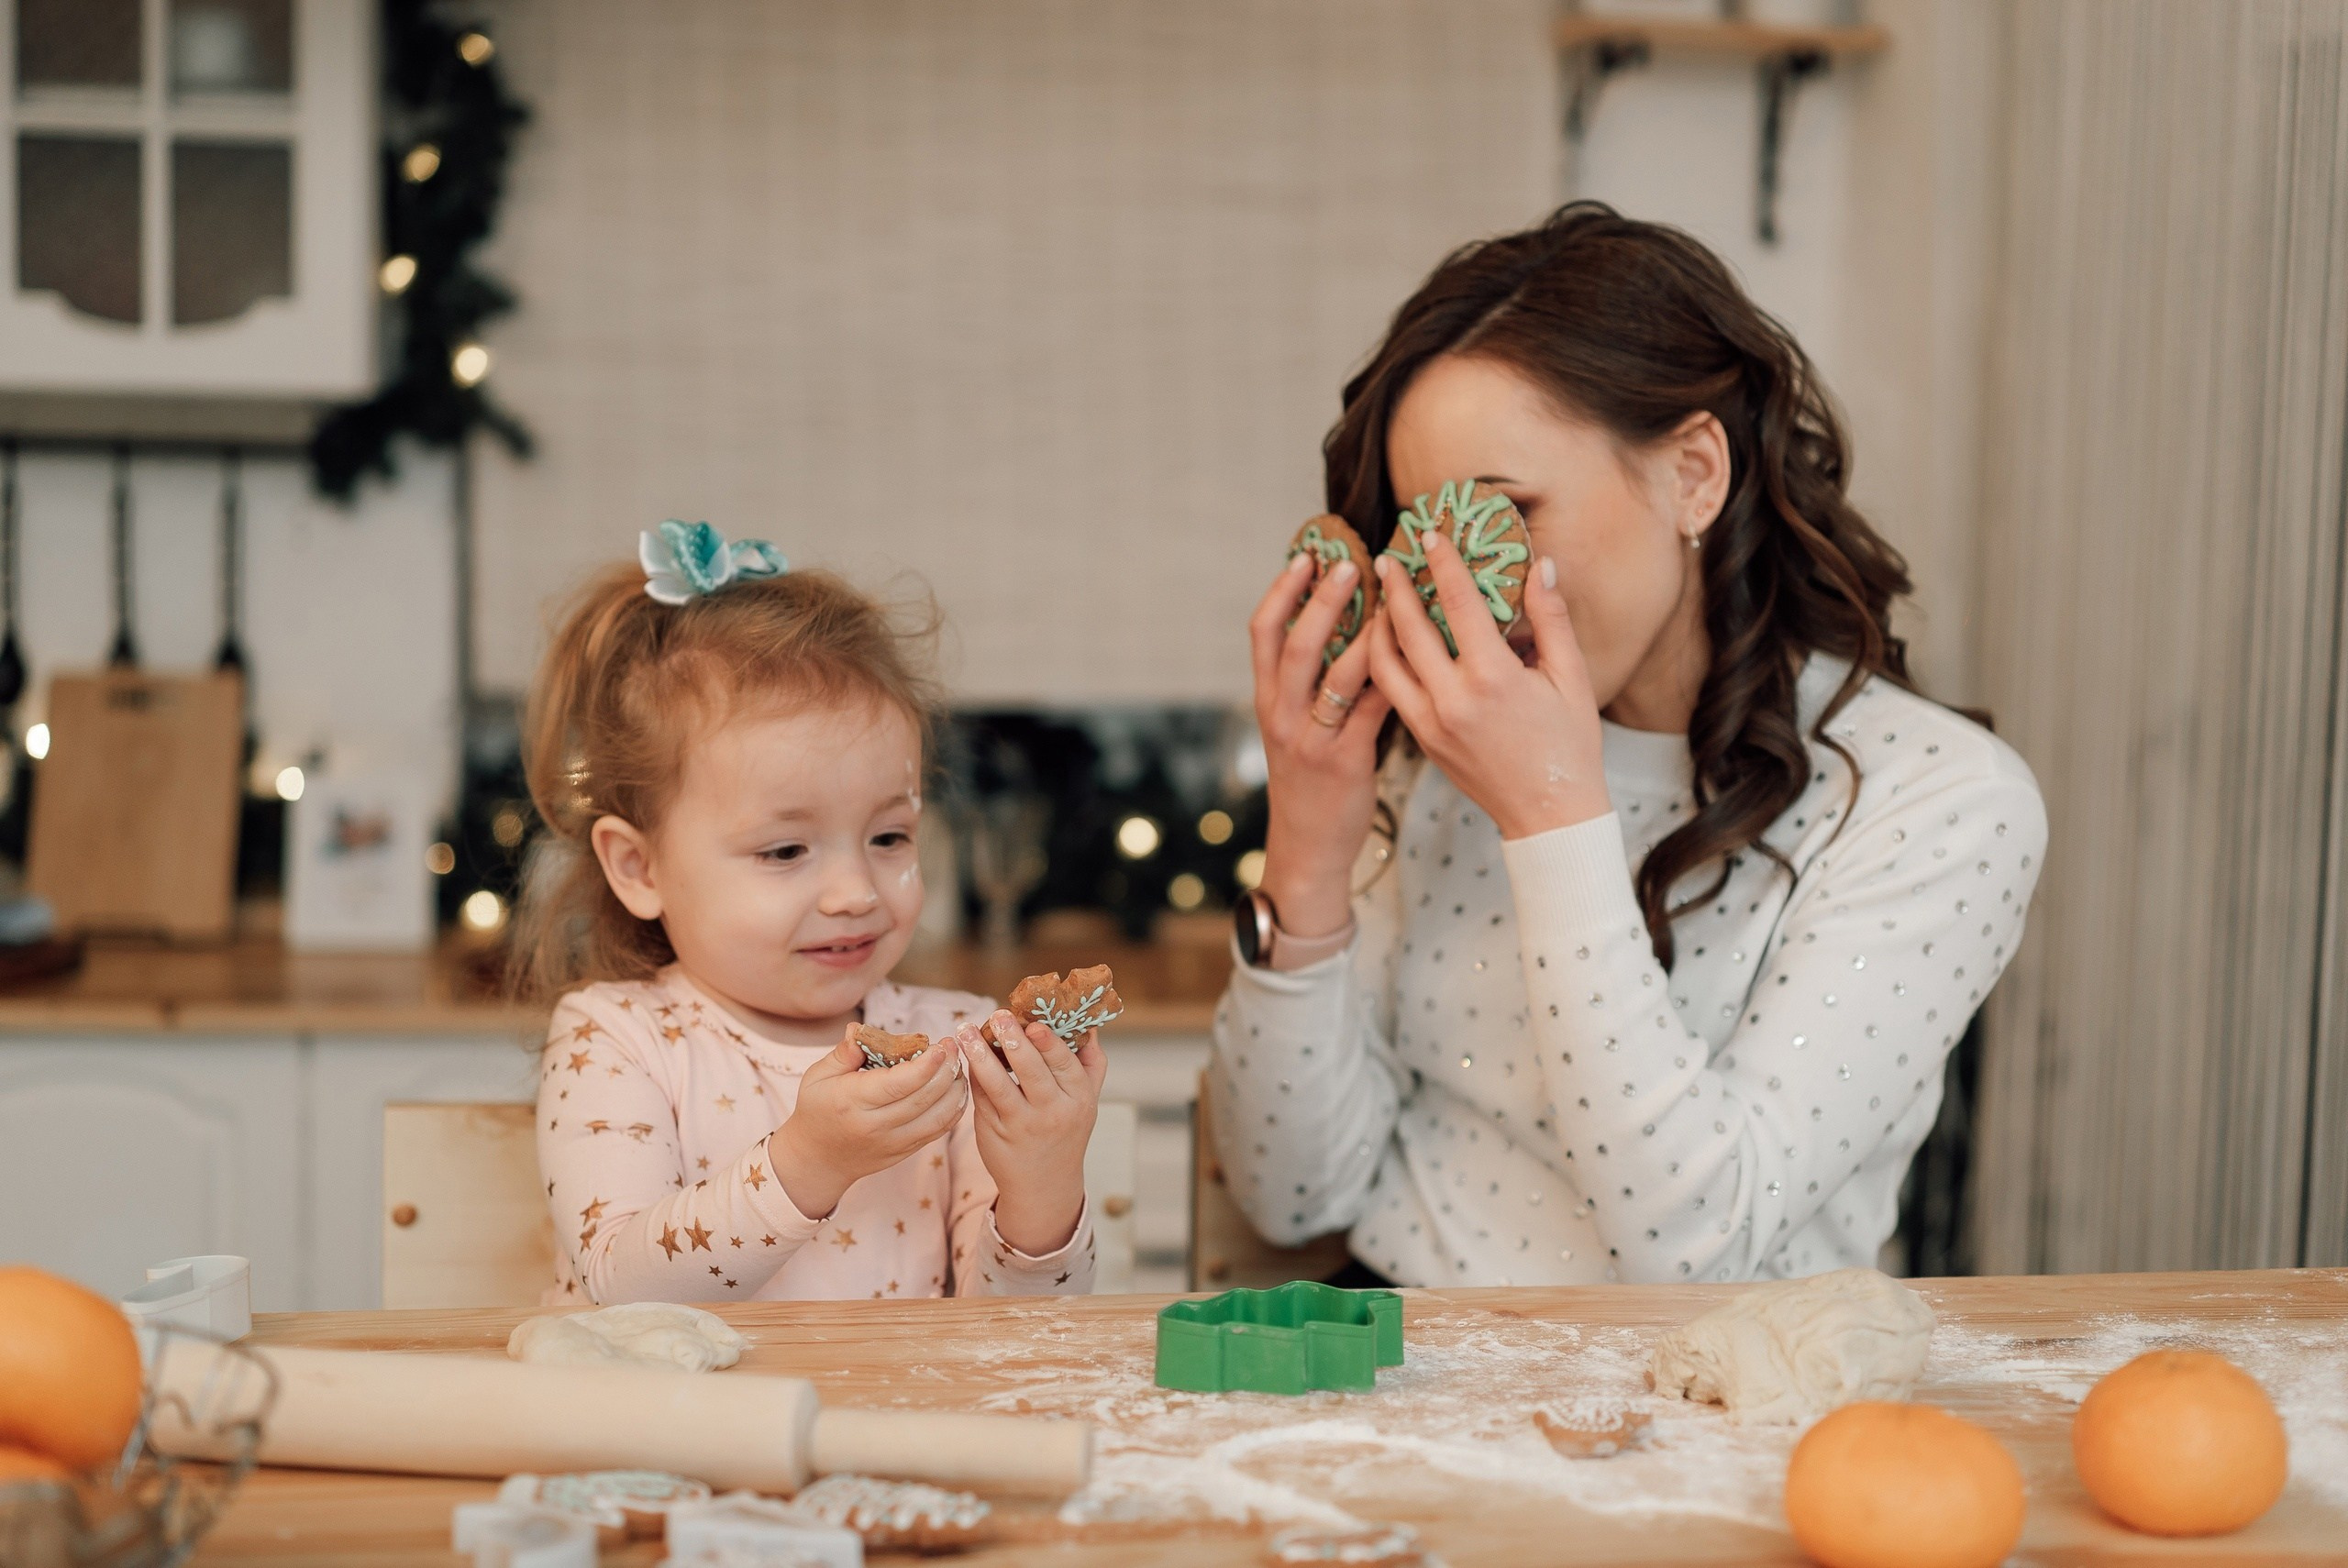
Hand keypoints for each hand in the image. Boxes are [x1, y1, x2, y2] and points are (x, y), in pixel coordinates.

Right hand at [767, 1029, 969, 1219]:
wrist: (818, 1159)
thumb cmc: (817, 1110)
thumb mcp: (817, 1076)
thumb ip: (843, 1052)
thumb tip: (859, 1028)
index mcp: (851, 1102)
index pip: (897, 1085)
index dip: (924, 1066)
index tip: (940, 1047)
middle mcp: (875, 1125)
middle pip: (923, 1099)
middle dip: (946, 1070)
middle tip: (953, 1047)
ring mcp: (892, 1142)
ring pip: (937, 1117)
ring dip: (955, 1090)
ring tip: (958, 1065)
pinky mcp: (905, 1151)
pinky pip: (938, 1131)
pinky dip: (954, 1109)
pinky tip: (957, 1089)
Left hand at [954, 1013, 1104, 1256]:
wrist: (1045, 1185)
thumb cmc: (1066, 1131)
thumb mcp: (1087, 1101)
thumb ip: (1091, 1063)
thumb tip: (1089, 1024)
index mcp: (1078, 1099)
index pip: (1065, 1065)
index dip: (1049, 1043)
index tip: (1034, 1023)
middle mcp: (1052, 1113)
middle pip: (1032, 1072)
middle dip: (1013, 1040)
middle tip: (998, 1016)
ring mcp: (1021, 1125)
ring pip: (998, 1085)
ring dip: (980, 1055)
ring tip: (966, 1031)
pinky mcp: (993, 1132)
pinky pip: (981, 1098)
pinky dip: (972, 1074)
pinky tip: (964, 1055)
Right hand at [1248, 548, 1395, 937]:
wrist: (1308, 845)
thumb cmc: (1311, 780)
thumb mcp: (1295, 728)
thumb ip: (1312, 684)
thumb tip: (1346, 627)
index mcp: (1268, 700)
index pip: (1263, 633)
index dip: (1281, 590)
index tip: (1305, 555)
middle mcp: (1282, 714)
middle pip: (1296, 644)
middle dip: (1321, 599)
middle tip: (1350, 562)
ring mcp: (1311, 738)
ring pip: (1334, 673)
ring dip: (1364, 631)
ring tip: (1392, 598)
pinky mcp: (1344, 760)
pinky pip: (1370, 708)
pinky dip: (1392, 676)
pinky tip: (1417, 653)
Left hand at [1367, 531, 1609, 839]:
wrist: (1549, 815)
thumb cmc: (1569, 745)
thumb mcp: (1572, 677)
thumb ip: (1550, 618)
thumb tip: (1542, 565)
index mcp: (1493, 678)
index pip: (1459, 604)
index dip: (1443, 563)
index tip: (1429, 533)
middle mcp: (1453, 700)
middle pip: (1409, 629)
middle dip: (1397, 587)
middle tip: (1388, 557)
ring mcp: (1430, 724)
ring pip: (1386, 664)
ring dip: (1379, 626)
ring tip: (1382, 599)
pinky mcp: (1421, 741)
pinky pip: (1392, 692)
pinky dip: (1384, 662)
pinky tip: (1389, 643)